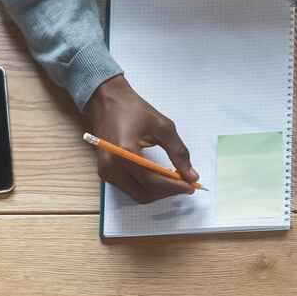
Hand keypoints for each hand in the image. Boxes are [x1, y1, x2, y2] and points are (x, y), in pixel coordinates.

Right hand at [85, 75, 198, 202]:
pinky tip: (159, 178)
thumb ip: (178, 153)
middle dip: (167, 192)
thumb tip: (191, 176)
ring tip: (174, 180)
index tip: (191, 186)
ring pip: (138, 194)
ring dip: (158, 192)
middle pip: (145, 193)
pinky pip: (130, 188)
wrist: (106, 101)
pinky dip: (147, 187)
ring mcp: (106, 172)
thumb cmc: (133, 109)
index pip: (152, 181)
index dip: (174, 187)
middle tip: (185, 184)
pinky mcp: (105, 173)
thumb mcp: (163, 127)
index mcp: (124, 151)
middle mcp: (112, 166)